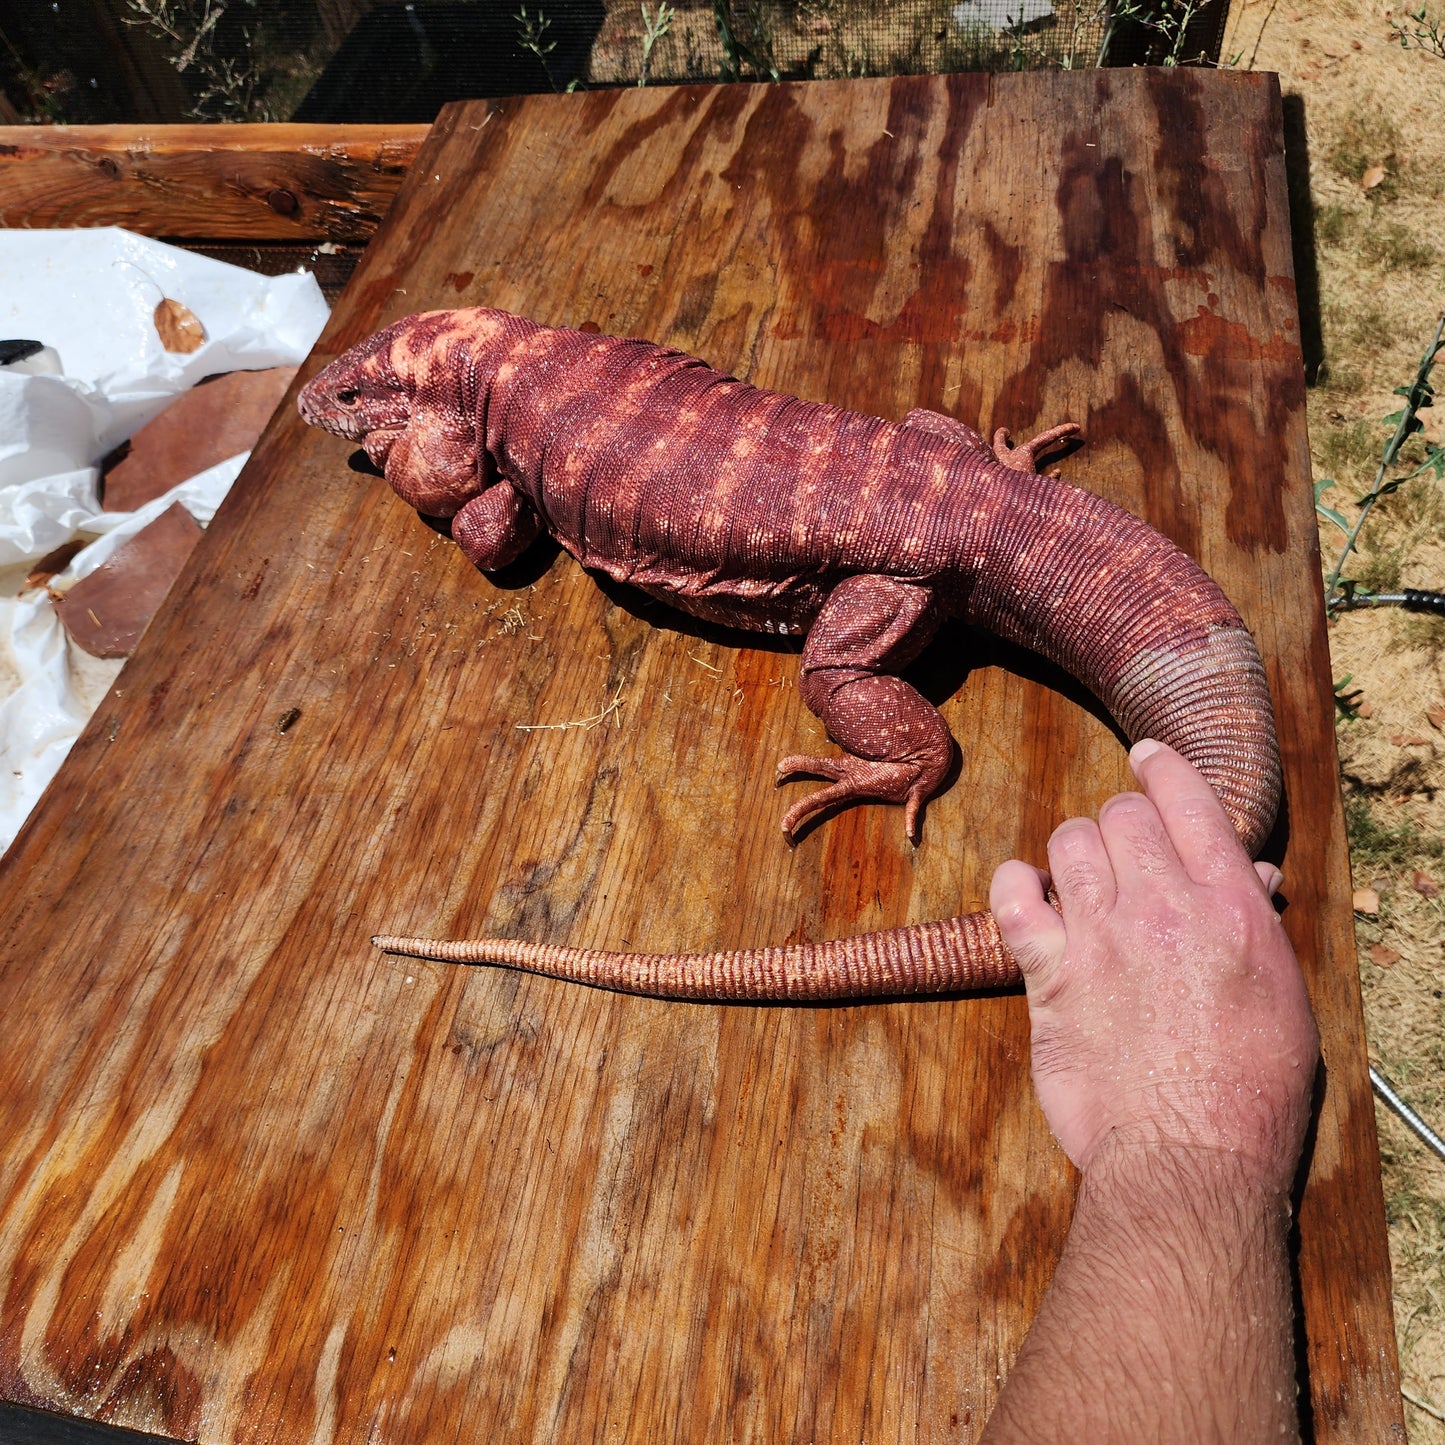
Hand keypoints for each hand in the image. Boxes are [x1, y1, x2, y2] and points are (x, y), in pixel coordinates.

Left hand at [989, 740, 1317, 1193]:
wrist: (1188, 1156)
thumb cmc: (1249, 1088)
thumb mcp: (1281, 995)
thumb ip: (1254, 922)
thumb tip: (1247, 872)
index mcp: (1229, 906)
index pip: (1187, 801)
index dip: (1161, 769)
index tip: (1145, 760)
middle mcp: (1162, 907)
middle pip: (1121, 816)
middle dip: (1121, 826)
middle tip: (1124, 857)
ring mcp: (1101, 937)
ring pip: (1068, 841)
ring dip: (1073, 852)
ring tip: (1080, 881)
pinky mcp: (1050, 975)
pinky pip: (1012, 897)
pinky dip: (1014, 885)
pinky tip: (1025, 895)